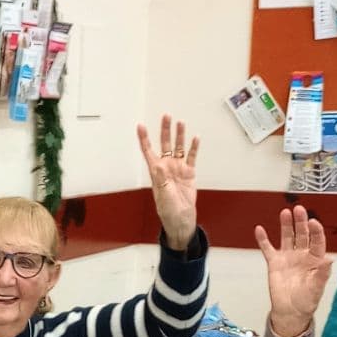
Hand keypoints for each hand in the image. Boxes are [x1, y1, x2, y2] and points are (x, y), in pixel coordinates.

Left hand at [137, 116, 198, 249]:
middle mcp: (166, 167)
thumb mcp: (163, 196)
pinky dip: (193, 148)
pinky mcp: (189, 173)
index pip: (148, 151)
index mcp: (156, 172)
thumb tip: (158, 165)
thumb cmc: (169, 211)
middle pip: (164, 144)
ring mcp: (178, 169)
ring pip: (178, 147)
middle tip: (166, 116)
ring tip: (180, 123)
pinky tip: (195, 138)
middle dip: (164, 130)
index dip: (144, 139)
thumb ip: (161, 180)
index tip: (141, 126)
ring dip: (179, 135)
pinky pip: (191, 157)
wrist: (182, 219)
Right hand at [254, 205, 332, 336]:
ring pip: (287, 236)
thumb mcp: (317, 288)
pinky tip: (260, 229)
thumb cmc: (306, 301)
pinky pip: (268, 248)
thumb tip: (330, 259)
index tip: (313, 222)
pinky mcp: (275, 263)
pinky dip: (263, 239)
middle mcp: (302, 255)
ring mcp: (288, 257)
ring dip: (286, 225)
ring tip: (285, 213)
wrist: (290, 312)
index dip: (316, 231)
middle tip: (299, 210)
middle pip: (302, 234)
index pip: (317, 241)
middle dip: (301, 221)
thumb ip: (322, 273)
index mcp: (315, 259)